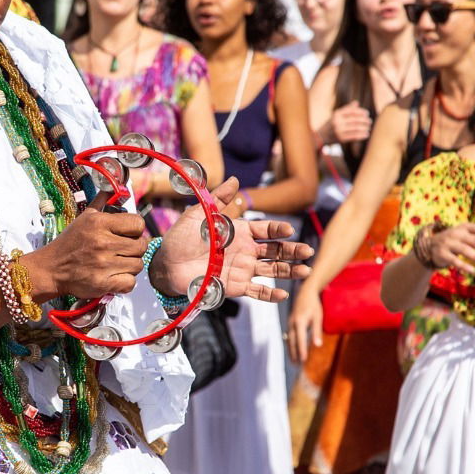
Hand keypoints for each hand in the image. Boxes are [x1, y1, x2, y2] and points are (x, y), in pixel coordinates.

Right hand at [24, 209, 147, 299]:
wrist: (51, 268)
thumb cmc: (69, 243)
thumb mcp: (83, 218)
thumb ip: (101, 202)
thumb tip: (114, 188)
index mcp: (99, 223)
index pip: (138, 224)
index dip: (135, 230)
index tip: (127, 234)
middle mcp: (102, 242)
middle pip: (141, 246)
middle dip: (135, 249)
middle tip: (123, 251)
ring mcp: (103, 264)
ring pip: (138, 265)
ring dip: (130, 266)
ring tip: (117, 263)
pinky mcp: (102, 283)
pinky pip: (130, 283)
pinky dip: (125, 282)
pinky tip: (115, 276)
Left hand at [156, 178, 312, 302]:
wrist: (166, 264)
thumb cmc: (181, 238)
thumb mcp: (200, 214)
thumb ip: (218, 199)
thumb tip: (235, 180)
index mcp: (239, 232)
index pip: (266, 230)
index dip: (278, 230)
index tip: (288, 230)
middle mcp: (245, 251)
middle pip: (276, 251)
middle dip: (293, 251)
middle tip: (307, 252)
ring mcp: (242, 269)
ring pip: (272, 270)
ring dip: (289, 271)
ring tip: (305, 270)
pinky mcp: (235, 287)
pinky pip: (256, 291)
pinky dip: (270, 294)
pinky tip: (283, 293)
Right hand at [287, 285, 323, 362]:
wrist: (305, 292)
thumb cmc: (314, 305)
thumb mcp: (318, 317)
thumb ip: (316, 332)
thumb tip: (318, 346)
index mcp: (299, 322)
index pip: (300, 340)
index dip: (301, 350)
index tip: (303, 360)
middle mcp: (292, 323)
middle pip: (292, 342)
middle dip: (294, 354)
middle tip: (296, 366)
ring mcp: (289, 323)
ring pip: (289, 340)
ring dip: (291, 350)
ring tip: (293, 361)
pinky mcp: (290, 323)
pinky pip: (289, 336)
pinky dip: (290, 344)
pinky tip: (292, 350)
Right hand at [327, 101, 371, 144]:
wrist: (321, 136)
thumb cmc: (331, 124)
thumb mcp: (337, 115)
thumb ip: (347, 109)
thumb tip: (356, 102)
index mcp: (337, 114)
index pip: (352, 111)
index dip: (361, 111)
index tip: (367, 113)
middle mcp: (337, 121)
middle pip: (355, 119)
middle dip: (364, 120)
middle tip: (370, 121)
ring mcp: (338, 130)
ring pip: (356, 128)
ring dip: (364, 128)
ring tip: (369, 128)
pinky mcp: (340, 138)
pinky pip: (354, 136)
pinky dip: (362, 135)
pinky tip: (366, 134)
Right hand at [422, 222, 474, 275]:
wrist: (429, 246)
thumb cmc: (455, 240)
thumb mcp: (465, 233)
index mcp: (464, 227)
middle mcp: (456, 233)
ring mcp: (448, 243)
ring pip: (465, 250)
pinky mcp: (442, 254)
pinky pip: (454, 261)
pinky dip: (464, 266)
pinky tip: (473, 271)